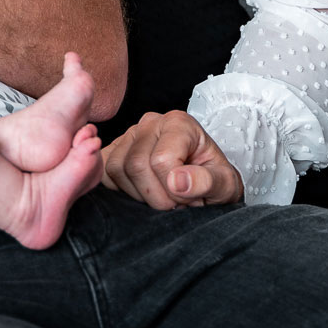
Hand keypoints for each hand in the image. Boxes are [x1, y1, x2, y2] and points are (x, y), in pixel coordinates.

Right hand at [100, 110, 243, 209]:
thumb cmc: (214, 181)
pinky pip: (102, 172)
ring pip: (116, 169)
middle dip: (156, 196)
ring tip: (162, 197)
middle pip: (136, 165)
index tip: (190, 199)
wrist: (206, 185)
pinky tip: (141, 194)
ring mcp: (128, 135)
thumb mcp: (225, 185)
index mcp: (179, 123)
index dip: (173, 190)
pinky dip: (119, 190)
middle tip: (176, 204)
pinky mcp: (113, 150)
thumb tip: (177, 182)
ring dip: (139, 196)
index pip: (161, 160)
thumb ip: (208, 181)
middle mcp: (150, 123)